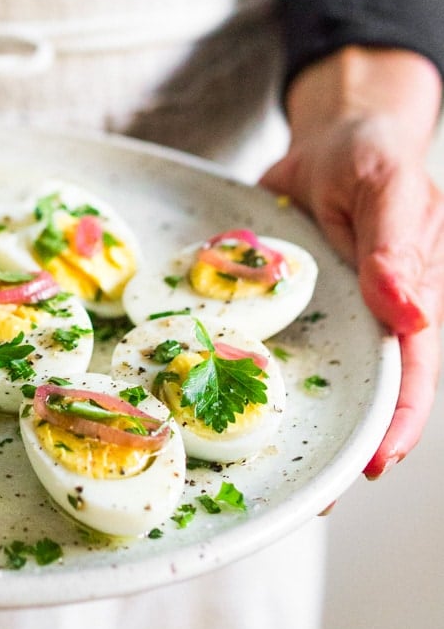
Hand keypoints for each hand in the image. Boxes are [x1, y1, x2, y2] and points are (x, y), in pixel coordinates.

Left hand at [261, 46, 443, 477]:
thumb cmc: (373, 156)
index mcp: (410, 300)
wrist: (330, 135)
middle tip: (306, 493)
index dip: (396, 424)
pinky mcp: (284, 299)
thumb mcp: (389, 189)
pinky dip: (247, 367)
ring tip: (255, 466)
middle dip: (338, 444)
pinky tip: (218, 392)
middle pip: (360, 392)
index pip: (411, 375)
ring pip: (311, 375)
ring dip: (288, 417)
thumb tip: (410, 315)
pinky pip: (268, 340)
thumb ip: (396, 247)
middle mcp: (369, 318)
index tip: (371, 466)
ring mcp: (326, 313)